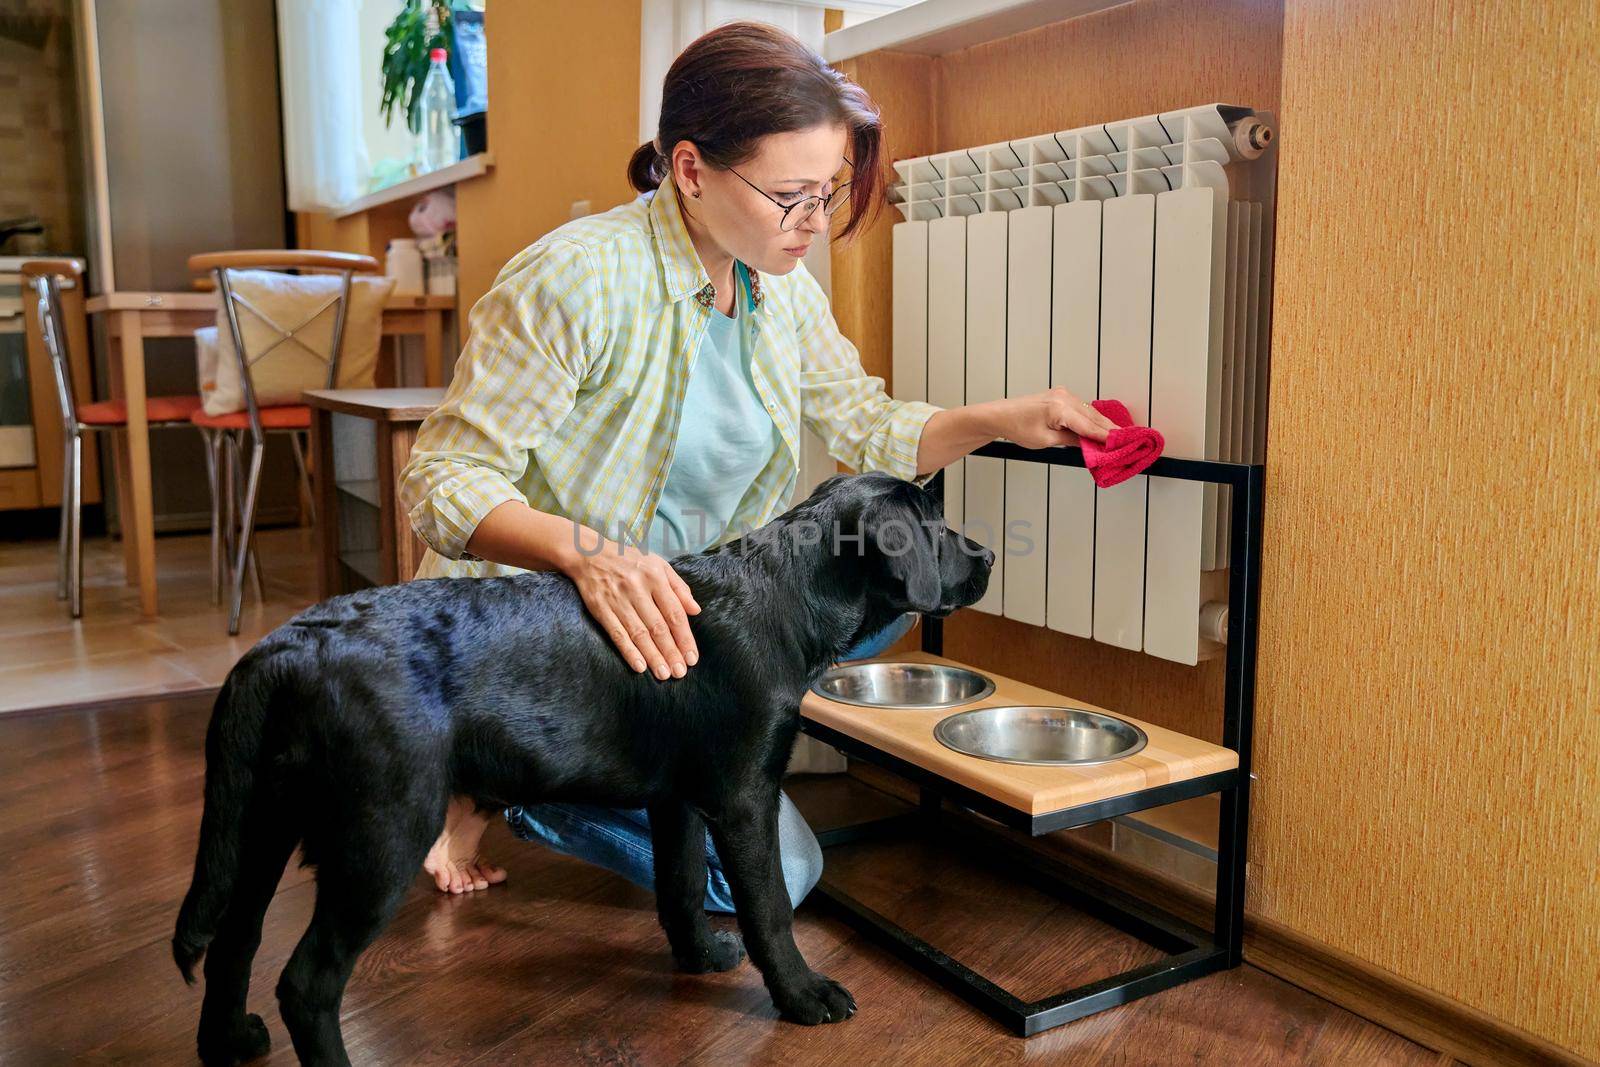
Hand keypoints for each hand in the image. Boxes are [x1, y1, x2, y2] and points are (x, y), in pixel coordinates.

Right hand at [565, 539, 700, 679]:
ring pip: (639, 633)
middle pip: (658, 627)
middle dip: (671, 652)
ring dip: (653, 656)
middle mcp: (637, 588)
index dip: (684, 637)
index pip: (674, 613)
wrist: (589, 554)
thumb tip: (696, 610)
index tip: (692, 657)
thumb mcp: (659, 565)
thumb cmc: (630, 561)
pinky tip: (639, 666)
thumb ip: (679, 587)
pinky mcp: (600, 608)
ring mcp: (618, 599)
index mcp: (655, 577)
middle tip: (680, 672)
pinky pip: (617, 633)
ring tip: (663, 674)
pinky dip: (628, 651)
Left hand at [995, 387, 1117, 447]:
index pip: (1089, 426)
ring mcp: (1063, 394)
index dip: (1106, 437)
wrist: (1001, 415)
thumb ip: (1071, 440)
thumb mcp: (1045, 440)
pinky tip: (1100, 426)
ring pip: (1089, 411)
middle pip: (1093, 416)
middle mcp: (1064, 397)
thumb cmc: (1017, 428)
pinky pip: (1082, 408)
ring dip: (1102, 423)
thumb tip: (1090, 444)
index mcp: (1059, 409)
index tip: (1121, 444)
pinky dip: (1091, 418)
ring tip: (1117, 436)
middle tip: (1127, 440)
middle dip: (1110, 429)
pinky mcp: (1060, 395)